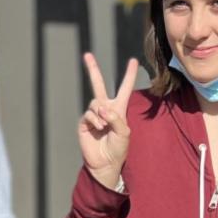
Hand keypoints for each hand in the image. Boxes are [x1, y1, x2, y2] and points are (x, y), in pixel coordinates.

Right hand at [78, 52, 137, 189]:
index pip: (124, 88)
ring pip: (95, 102)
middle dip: (92, 69)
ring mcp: (93, 115)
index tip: (133, 60)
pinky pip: (89, 114)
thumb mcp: (124, 133)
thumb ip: (116, 118)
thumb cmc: (118, 149)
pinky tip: (99, 129)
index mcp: (119, 109)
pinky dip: (95, 120)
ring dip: (101, 114)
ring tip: (105, 127)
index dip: (129, 74)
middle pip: (98, 84)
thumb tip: (102, 108)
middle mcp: (105, 108)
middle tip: (87, 55)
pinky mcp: (84, 122)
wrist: (104, 163)